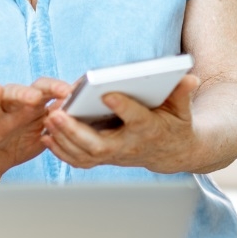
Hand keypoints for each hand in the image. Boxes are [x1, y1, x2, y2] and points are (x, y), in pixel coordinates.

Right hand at [0, 78, 67, 179]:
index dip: (54, 88)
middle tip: (38, 97)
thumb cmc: (20, 139)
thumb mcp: (41, 128)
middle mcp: (6, 109)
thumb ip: (58, 118)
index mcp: (25, 105)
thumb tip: (81, 107)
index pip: (39, 89)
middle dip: (26, 92)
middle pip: (14, 93)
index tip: (70, 91)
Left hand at [41, 74, 200, 173]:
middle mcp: (129, 146)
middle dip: (75, 130)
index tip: (107, 93)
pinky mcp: (104, 159)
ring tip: (47, 120)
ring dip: (63, 140)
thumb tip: (189, 76)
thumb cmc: (175, 123)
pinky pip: (80, 160)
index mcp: (149, 130)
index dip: (123, 107)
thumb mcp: (182, 108)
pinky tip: (47, 137)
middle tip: (55, 113)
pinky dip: (62, 152)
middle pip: (99, 144)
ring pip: (85, 154)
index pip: (136, 119)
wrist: (172, 152)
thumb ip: (181, 92)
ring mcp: (114, 155)